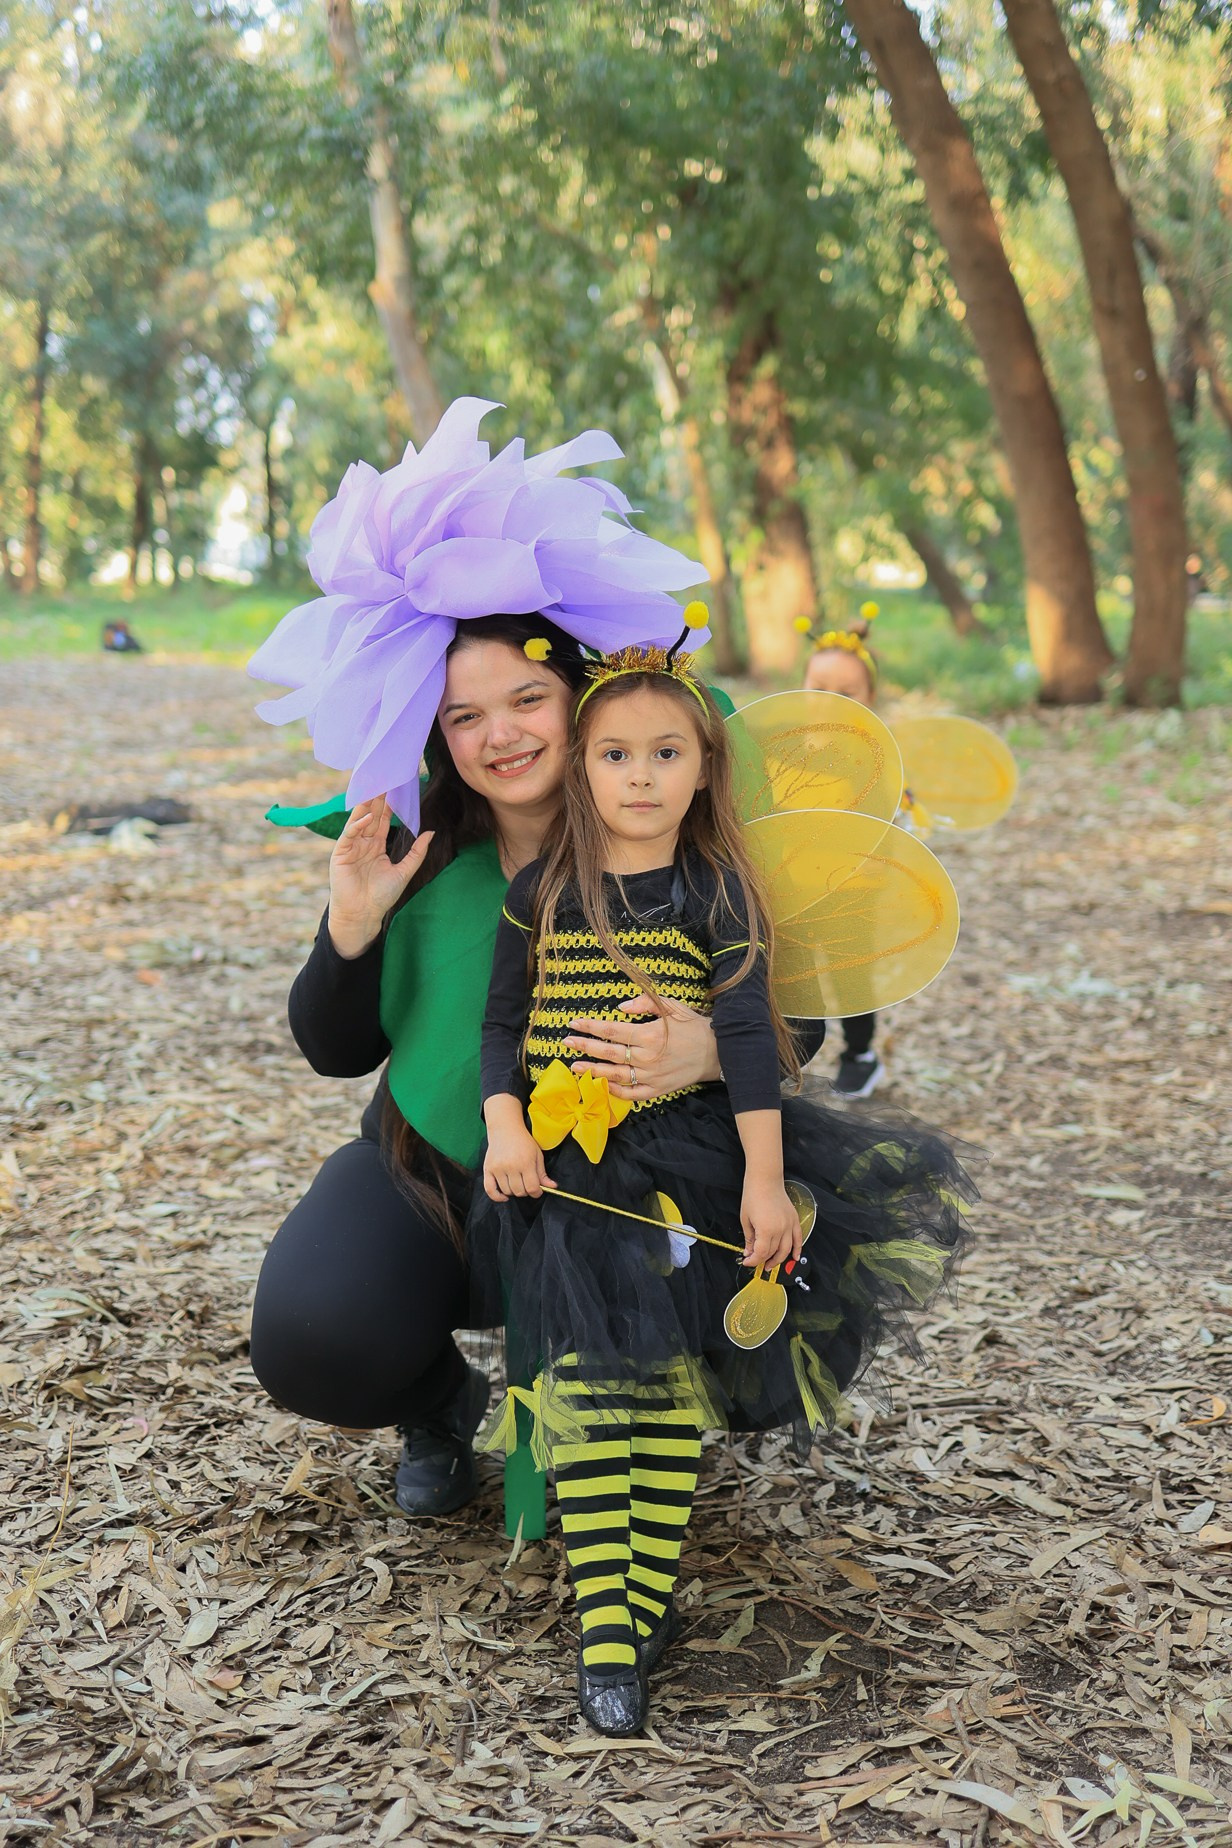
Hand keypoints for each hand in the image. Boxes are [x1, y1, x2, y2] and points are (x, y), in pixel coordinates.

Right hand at [327, 798, 432, 958]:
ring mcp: (351, 846)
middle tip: (384, 778)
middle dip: (377, 798)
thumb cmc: (381, 896)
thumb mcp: (404, 871)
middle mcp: (363, 843)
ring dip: (366, 805)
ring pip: (359, 820)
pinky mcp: (341, 853)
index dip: (389, 805)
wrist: (363, 914)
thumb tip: (431, 832)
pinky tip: (368, 816)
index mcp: (376, 845)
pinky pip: (350, 834)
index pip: (383, 820)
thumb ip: (417, 852)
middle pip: (371, 815)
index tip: (397, 789)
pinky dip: (358, 824)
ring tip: (374, 788)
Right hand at [483, 1126, 556, 1202]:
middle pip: (520, 1192)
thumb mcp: (537, 1155)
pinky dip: (497, 1197)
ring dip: (514, 1192)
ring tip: (517, 1183)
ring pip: (507, 1191)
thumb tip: (552, 1187)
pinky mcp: (488, 1169)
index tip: (537, 1191)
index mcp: (526, 1162)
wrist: (505, 1129)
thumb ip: (543, 1173)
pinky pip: (490, 1190)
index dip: (537, 1193)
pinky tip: (504, 1196)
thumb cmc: (523, 1141)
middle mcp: (511, 1166)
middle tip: (527, 1184)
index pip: (532, 1188)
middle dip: (526, 1191)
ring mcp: (498, 1168)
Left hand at [563, 994, 720, 1102]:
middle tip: (566, 1043)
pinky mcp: (657, 1090)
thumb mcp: (672, 1007)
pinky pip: (631, 1094)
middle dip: (585, 1047)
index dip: (590, 1027)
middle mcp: (647, 1057)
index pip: (611, 1031)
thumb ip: (645, 1003)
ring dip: (593, 1071)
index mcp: (649, 1034)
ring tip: (575, 1066)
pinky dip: (615, 1092)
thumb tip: (620, 1007)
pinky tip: (601, 1085)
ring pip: (616, 1075)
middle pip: (609, 1053)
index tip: (574, 1024)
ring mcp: (651, 1076)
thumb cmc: (693, 1027)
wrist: (717, 1053)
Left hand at [740, 1178, 801, 1270]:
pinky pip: (798, 1238)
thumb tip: (749, 1251)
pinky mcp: (794, 1220)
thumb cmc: (754, 1195)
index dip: (753, 1261)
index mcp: (766, 1229)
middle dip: (763, 1260)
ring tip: (770, 1264)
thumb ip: (749, 1238)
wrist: (765, 1180)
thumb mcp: (746, 1219)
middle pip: (773, 1253)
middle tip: (756, 1263)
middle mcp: (780, 1229)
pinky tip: (794, 1257)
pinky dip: (798, 1249)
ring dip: (779, 1259)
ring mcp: (789, 1225)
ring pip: (786, 1250)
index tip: (747, 1261)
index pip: (761, 1253)